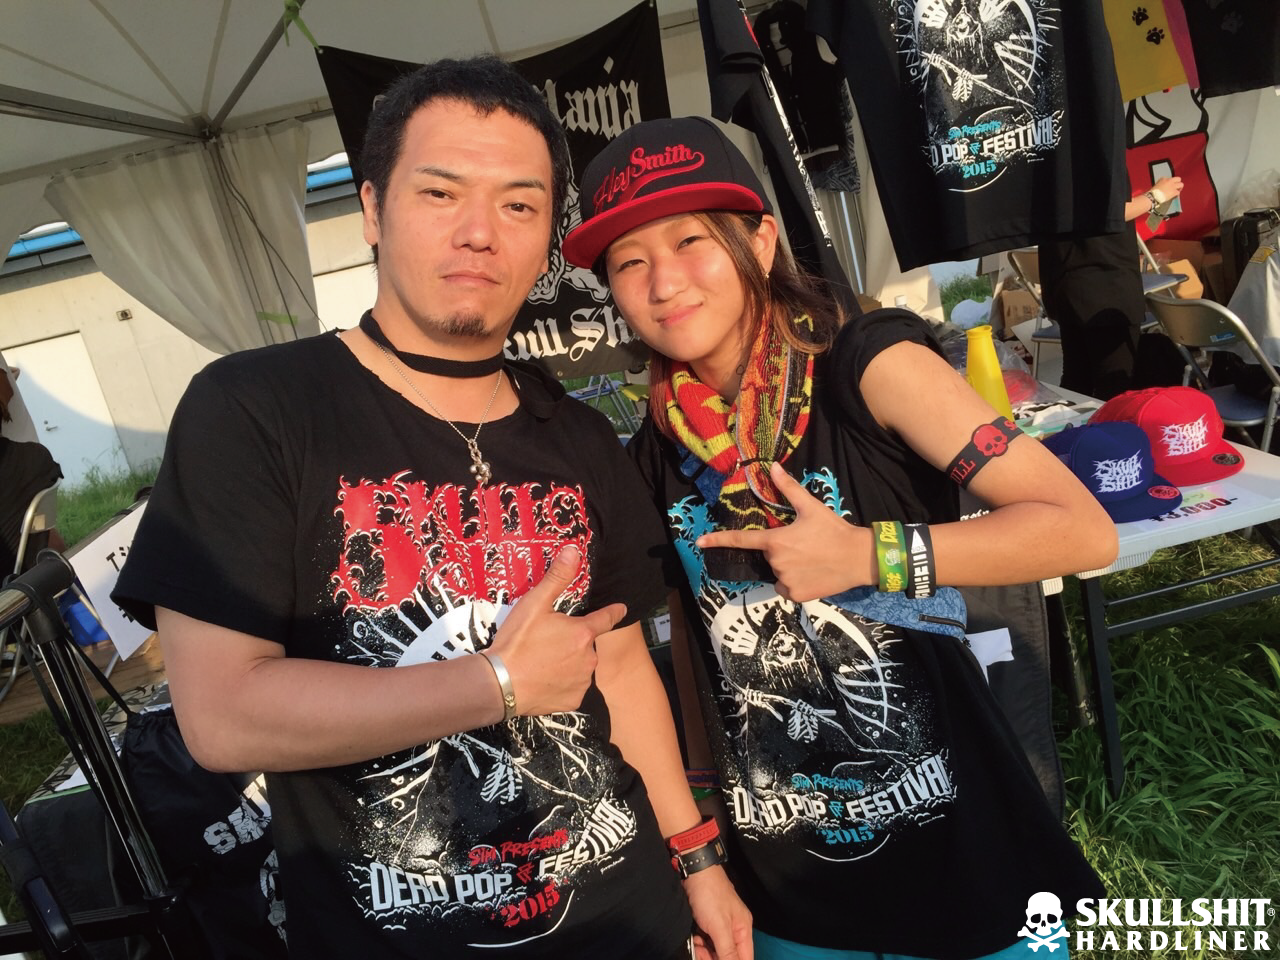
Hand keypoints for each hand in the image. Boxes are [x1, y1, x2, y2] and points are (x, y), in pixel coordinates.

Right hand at [488, 545, 625, 715]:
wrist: (500, 684)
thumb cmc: (518, 642)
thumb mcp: (535, 604)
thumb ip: (557, 578)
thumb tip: (573, 551)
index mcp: (583, 633)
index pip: (606, 618)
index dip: (614, 612)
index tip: (621, 608)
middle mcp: (589, 658)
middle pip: (585, 644)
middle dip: (573, 641)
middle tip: (548, 643)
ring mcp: (582, 681)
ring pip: (580, 666)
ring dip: (569, 663)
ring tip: (542, 662)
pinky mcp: (572, 700)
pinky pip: (572, 688)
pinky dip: (562, 683)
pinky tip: (544, 680)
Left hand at [684, 866, 752, 959]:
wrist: (693, 871)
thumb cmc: (709, 895)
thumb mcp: (720, 927)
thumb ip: (728, 951)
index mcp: (743, 930)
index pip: (745, 958)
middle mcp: (734, 928)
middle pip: (729, 955)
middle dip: (714, 958)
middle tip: (701, 954)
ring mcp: (720, 924)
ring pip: (715, 949)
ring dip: (705, 951)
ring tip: (696, 944)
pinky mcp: (707, 921)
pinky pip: (706, 940)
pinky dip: (700, 942)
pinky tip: (694, 939)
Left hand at [695, 462, 871, 601]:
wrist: (859, 559)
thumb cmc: (834, 530)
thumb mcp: (811, 507)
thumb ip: (788, 488)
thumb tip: (772, 466)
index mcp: (776, 541)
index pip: (741, 540)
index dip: (718, 540)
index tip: (700, 542)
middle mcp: (776, 563)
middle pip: (768, 556)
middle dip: (780, 550)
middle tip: (804, 545)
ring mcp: (785, 581)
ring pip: (777, 572)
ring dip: (788, 566)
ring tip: (811, 559)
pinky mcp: (795, 595)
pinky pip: (786, 587)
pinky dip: (795, 581)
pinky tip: (812, 573)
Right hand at [1150, 176, 1183, 203]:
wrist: (1153, 197)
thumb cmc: (1152, 192)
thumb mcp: (1157, 185)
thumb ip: (1162, 184)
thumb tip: (1165, 188)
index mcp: (1164, 178)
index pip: (1171, 179)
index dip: (1171, 183)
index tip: (1169, 186)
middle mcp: (1169, 181)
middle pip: (1178, 179)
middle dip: (1178, 183)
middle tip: (1176, 187)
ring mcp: (1173, 186)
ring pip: (1181, 184)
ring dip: (1179, 188)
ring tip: (1176, 191)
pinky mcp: (1174, 192)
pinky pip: (1178, 192)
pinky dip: (1176, 194)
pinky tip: (1174, 196)